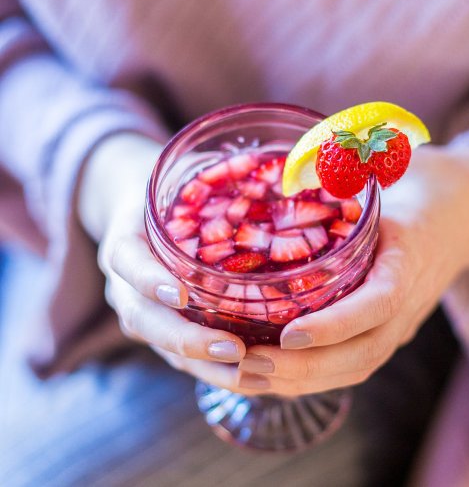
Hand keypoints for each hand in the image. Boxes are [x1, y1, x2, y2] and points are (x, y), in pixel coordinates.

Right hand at [79, 133, 247, 382]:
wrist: (138, 215)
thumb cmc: (166, 194)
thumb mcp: (172, 178)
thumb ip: (201, 177)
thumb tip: (269, 165)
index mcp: (124, 244)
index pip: (127, 262)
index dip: (149, 280)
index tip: (179, 293)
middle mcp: (128, 287)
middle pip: (145, 321)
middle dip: (187, 340)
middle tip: (231, 349)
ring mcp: (144, 313)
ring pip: (166, 349)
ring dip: (209, 367)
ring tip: (254, 375)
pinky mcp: (166, 328)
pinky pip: (186, 356)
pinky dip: (218, 369)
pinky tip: (257, 377)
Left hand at [234, 145, 468, 395]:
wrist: (463, 209)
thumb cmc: (419, 187)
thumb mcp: (388, 177)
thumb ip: (347, 180)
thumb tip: (288, 173)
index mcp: (411, 261)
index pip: (380, 305)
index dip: (335, 325)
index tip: (289, 335)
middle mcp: (409, 302)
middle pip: (363, 354)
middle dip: (303, 368)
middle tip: (249, 365)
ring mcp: (401, 321)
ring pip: (356, 366)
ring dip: (302, 381)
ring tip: (251, 376)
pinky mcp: (387, 327)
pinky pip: (354, 360)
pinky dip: (312, 374)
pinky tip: (274, 371)